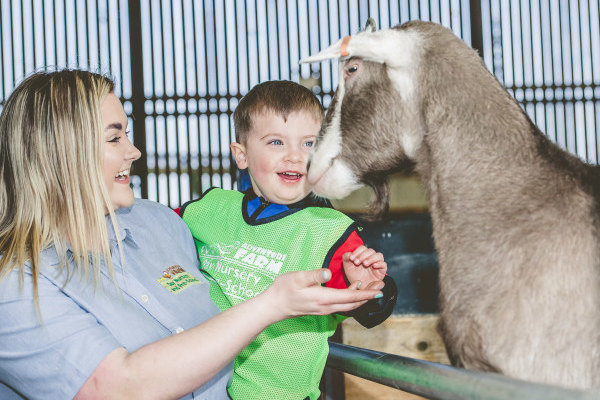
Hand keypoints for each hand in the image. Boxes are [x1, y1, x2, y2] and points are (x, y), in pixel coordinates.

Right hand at [258, 269, 382, 319]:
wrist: (273, 306)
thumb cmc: (283, 290)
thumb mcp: (297, 278)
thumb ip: (314, 275)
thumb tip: (329, 272)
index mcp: (324, 298)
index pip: (350, 297)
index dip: (366, 294)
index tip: (379, 291)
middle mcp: (327, 307)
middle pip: (353, 304)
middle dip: (368, 297)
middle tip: (381, 289)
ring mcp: (324, 310)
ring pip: (348, 306)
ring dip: (360, 299)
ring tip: (371, 290)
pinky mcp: (320, 309)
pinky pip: (341, 306)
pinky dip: (351, 299)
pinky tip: (352, 291)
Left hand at [342, 246, 386, 288]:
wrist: (360, 288)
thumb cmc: (354, 276)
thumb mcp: (348, 267)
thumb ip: (346, 258)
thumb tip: (349, 253)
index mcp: (363, 255)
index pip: (362, 248)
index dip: (357, 251)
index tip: (351, 258)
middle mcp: (371, 258)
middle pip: (370, 250)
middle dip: (362, 255)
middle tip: (356, 262)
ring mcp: (377, 264)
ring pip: (379, 255)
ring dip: (371, 258)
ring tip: (365, 264)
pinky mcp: (382, 271)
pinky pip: (384, 264)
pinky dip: (379, 263)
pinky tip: (373, 266)